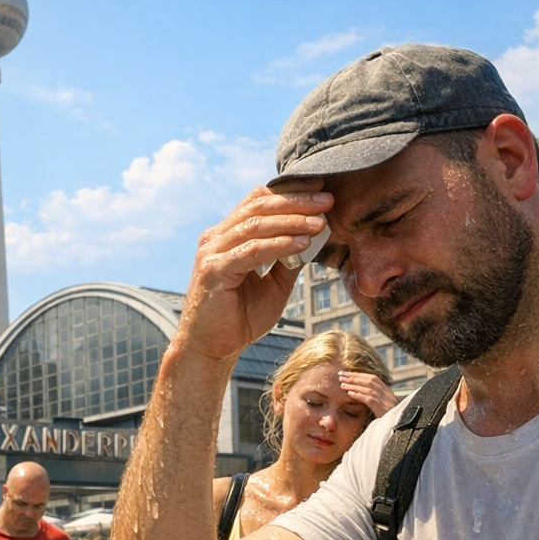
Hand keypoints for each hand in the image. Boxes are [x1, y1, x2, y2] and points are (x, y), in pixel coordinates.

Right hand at [176, 180, 331, 361]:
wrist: (213, 349)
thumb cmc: (241, 317)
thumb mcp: (274, 283)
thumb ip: (289, 257)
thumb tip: (316, 234)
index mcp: (227, 235)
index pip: (258, 201)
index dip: (290, 192)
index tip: (322, 190)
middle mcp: (215, 238)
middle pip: (258, 206)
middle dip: (296, 201)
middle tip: (327, 200)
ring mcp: (211, 253)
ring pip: (255, 225)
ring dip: (292, 221)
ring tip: (320, 222)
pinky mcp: (213, 271)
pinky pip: (251, 251)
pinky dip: (279, 244)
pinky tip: (302, 244)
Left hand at [340, 370, 398, 418]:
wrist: (399, 431)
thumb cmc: (387, 422)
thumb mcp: (383, 409)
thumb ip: (374, 400)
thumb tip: (357, 393)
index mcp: (388, 394)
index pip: (374, 379)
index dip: (360, 375)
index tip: (347, 373)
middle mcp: (389, 396)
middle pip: (370, 381)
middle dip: (354, 377)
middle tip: (341, 375)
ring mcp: (387, 403)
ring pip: (369, 389)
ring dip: (354, 385)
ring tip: (342, 384)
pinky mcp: (384, 411)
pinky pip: (370, 400)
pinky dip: (359, 395)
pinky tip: (350, 394)